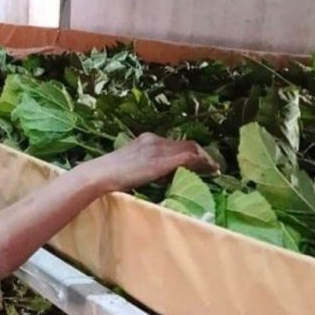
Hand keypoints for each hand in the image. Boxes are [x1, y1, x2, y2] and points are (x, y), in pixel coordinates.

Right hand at [85, 133, 218, 191]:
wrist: (101, 174)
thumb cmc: (108, 174)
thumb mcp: (128, 165)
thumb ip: (142, 165)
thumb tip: (149, 175)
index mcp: (146, 139)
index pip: (174, 143)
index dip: (188, 151)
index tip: (197, 162)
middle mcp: (155, 140)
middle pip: (186, 143)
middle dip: (201, 154)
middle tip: (211, 166)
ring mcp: (159, 149)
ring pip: (190, 148)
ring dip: (205, 159)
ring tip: (214, 169)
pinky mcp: (162, 160)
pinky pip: (189, 157)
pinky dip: (202, 163)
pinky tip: (211, 170)